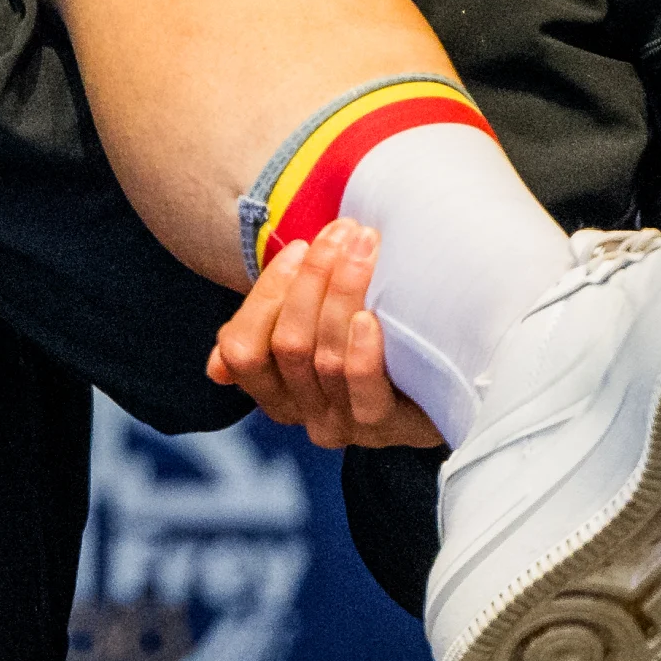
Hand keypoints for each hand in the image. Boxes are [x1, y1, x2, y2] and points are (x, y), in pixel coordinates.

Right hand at [207, 222, 443, 448]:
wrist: (445, 375)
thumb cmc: (373, 333)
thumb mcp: (316, 322)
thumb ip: (271, 327)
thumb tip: (215, 369)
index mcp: (274, 389)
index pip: (242, 348)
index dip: (267, 295)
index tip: (300, 247)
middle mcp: (303, 412)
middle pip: (288, 345)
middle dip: (312, 279)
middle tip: (343, 233)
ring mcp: (343, 424)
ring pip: (325, 358)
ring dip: (342, 293)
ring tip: (366, 247)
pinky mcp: (385, 427)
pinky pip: (363, 390)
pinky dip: (361, 351)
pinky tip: (369, 316)